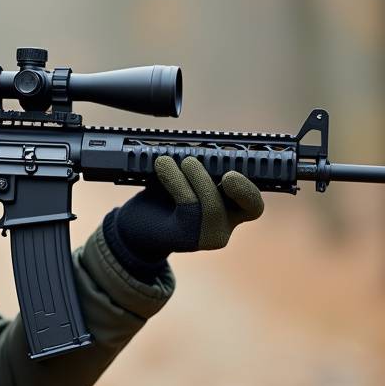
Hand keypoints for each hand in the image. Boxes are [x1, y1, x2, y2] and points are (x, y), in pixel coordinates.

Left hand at [105, 156, 263, 267]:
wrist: (132, 226)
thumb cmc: (161, 197)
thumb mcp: (184, 177)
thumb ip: (200, 166)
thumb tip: (202, 147)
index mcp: (230, 209)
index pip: (253, 205)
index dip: (249, 191)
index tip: (230, 175)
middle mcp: (224, 226)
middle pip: (245, 207)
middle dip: (238, 187)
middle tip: (214, 168)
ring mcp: (206, 236)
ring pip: (212, 206)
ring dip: (194, 176)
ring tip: (171, 160)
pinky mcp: (185, 238)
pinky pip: (188, 206)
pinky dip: (175, 180)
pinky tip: (162, 164)